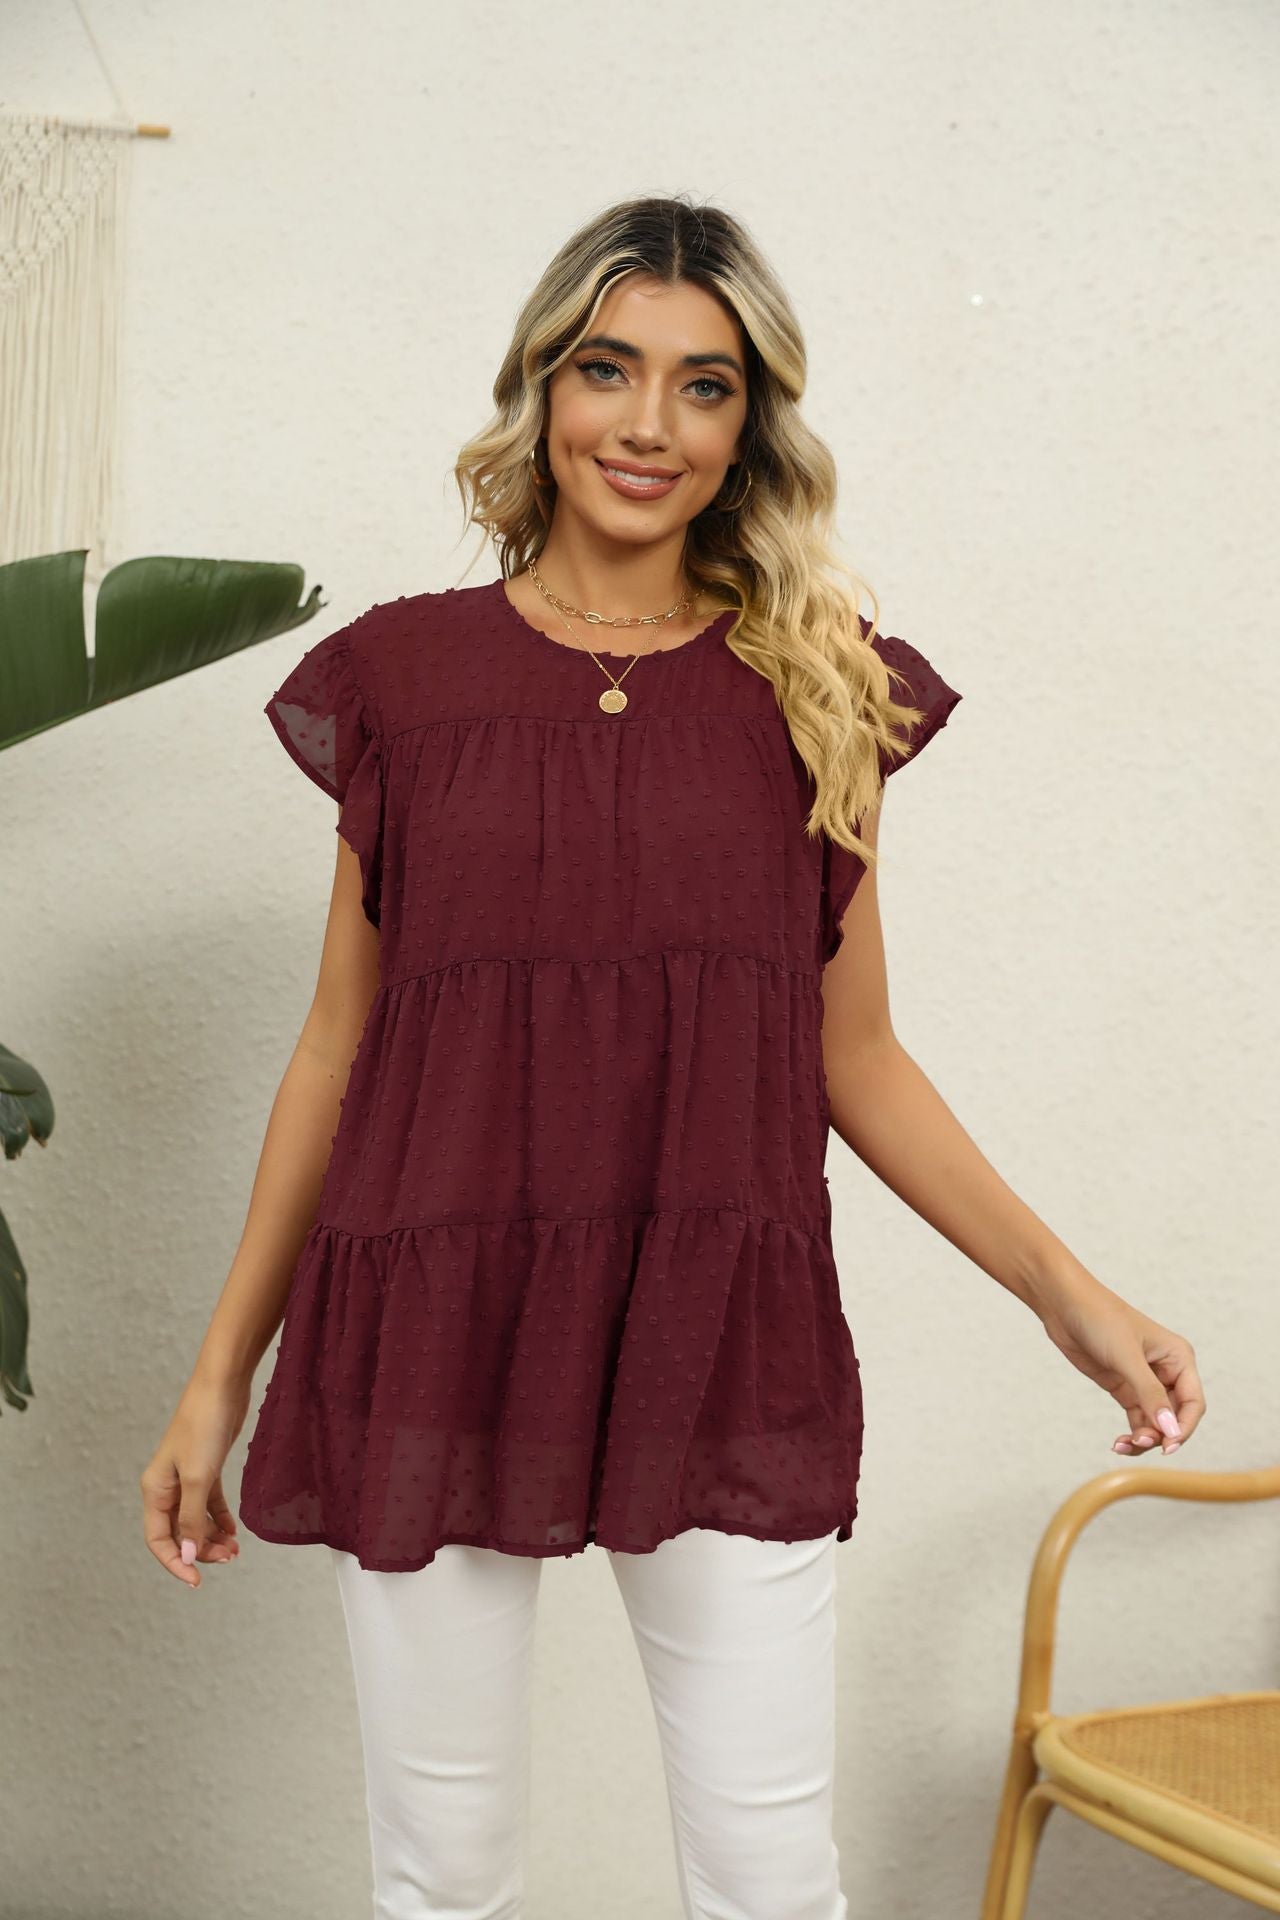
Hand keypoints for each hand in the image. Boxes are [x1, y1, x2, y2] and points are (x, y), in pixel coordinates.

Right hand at [140, 1374, 251, 1588]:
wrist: (223, 1386)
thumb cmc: (204, 1426)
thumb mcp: (198, 1478)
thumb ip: (191, 1519)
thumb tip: (186, 1554)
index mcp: (155, 1490)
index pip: (158, 1539)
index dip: (175, 1562)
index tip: (196, 1579)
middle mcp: (167, 1487)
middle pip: (179, 1532)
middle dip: (200, 1550)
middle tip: (228, 1559)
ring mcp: (187, 1477)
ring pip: (195, 1520)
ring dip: (212, 1537)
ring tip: (235, 1550)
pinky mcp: (207, 1468)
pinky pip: (209, 1503)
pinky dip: (220, 1519)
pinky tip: (234, 1531)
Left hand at [1034, 1276, 1204, 1457]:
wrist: (1064, 1304)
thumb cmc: (1100, 1319)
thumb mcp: (1126, 1357)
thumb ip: (1149, 1394)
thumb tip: (1170, 1430)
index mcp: (1179, 1357)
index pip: (1193, 1403)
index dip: (1184, 1427)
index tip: (1167, 1446)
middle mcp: (1167, 1370)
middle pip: (1176, 1417)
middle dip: (1161, 1434)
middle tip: (1139, 1442)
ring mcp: (1145, 1380)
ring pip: (1157, 1422)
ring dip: (1145, 1438)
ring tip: (1123, 1445)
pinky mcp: (1124, 1386)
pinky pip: (1138, 1419)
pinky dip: (1133, 1434)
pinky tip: (1119, 1444)